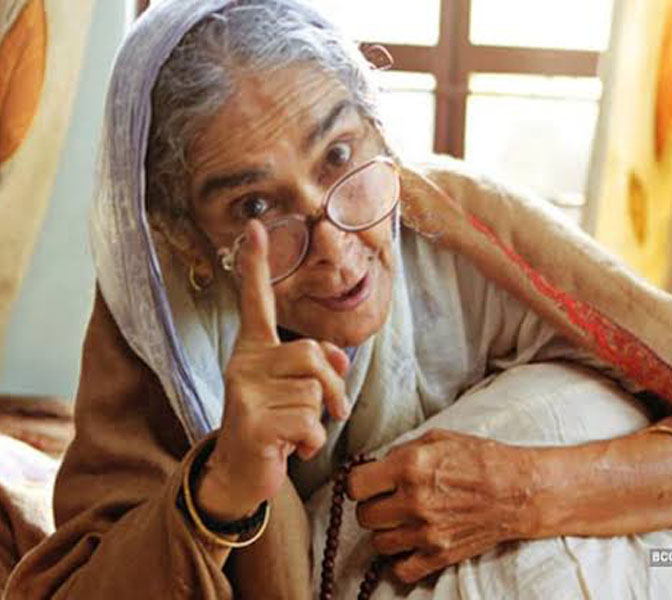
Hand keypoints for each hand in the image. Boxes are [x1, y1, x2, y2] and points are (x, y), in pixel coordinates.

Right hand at [196, 219, 350, 520]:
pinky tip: (291, 449)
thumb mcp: (295, 392)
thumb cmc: (272, 425)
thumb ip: (317, 367)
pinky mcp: (250, 421)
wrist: (239, 473)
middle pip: (312, 354)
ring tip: (296, 433)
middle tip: (334, 410)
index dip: (256, 265)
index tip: (257, 225)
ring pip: (313, 393)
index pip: (255, 302)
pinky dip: (311, 442)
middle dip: (333, 386)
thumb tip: (343, 358)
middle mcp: (243, 363)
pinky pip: (307, 423)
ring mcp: (243, 391)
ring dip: (319, 420)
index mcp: (253, 350)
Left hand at [347, 429, 542, 582]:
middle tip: (389, 500)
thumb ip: (402, 450)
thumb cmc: (481, 458)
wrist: (518, 490)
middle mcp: (414, 501)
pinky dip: (401, 560)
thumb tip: (376, 464)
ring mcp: (426, 532)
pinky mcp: (439, 555)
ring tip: (402, 520)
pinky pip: (400, 570)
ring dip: (386, 531)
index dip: (360, 483)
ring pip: (378, 543)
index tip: (369, 482)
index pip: (355, 485)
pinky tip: (410, 543)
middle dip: (372, 506)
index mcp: (410, 466)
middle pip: (364, 516)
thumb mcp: (438, 438)